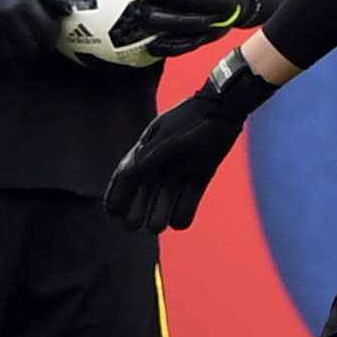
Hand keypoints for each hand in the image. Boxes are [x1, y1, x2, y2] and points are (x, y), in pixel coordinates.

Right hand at [104, 47, 273, 231]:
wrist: (224, 109)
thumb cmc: (192, 119)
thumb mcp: (169, 138)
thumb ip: (150, 157)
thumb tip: (127, 173)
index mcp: (147, 151)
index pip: (127, 176)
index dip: (118, 194)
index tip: (111, 212)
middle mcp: (162, 162)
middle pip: (145, 191)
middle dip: (137, 209)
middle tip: (131, 227)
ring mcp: (182, 169)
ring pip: (166, 196)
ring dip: (160, 212)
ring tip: (154, 228)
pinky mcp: (201, 174)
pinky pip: (190, 196)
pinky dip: (185, 210)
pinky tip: (179, 224)